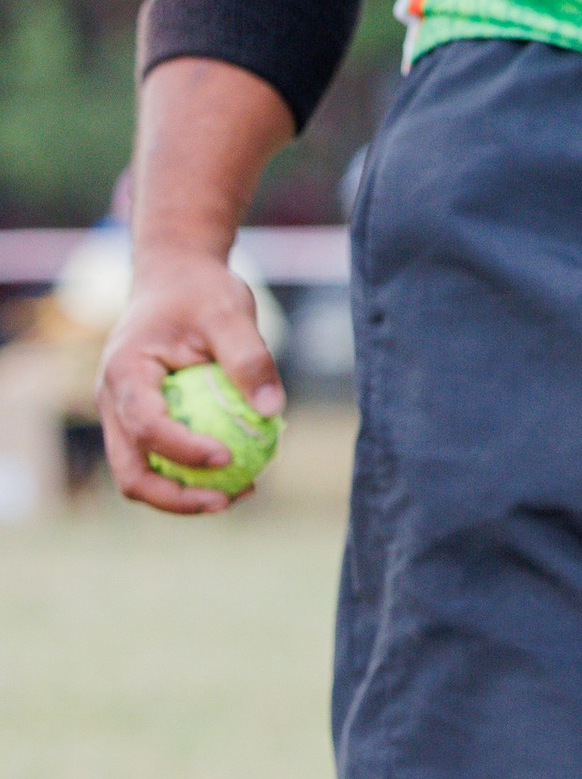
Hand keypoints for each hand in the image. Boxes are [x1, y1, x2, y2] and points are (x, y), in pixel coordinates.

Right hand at [99, 250, 284, 513]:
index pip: (145, 425)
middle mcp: (112, 401)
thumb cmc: (201, 292)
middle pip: (130, 471)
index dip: (183, 451)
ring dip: (185, 495)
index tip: (228, 457)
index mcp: (124, 372)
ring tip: (243, 491)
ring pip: (141, 475)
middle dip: (175, 498)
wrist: (175, 278)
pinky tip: (241, 473)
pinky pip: (161, 462)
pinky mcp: (140, 423)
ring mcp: (121, 416)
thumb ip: (250, 359)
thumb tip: (271, 412)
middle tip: (229, 500)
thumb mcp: (231, 314)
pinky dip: (192, 476)